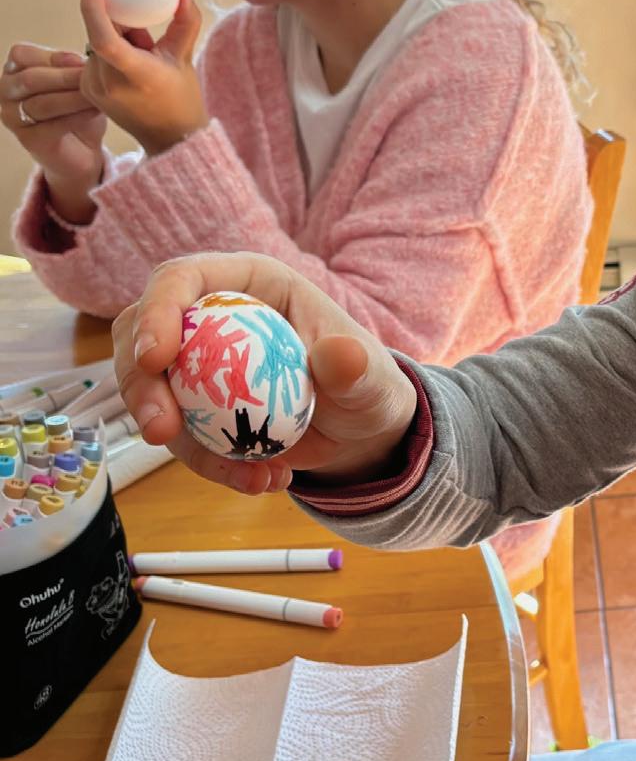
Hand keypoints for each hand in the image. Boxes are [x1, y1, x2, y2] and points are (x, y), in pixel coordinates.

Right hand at [0, 43, 106, 210]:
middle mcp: (7, 92)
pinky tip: (95, 111)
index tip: (82, 60)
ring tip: (98, 95)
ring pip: (42, 103)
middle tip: (92, 76)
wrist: (84, 151)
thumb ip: (76, 69)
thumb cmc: (79, 111)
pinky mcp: (29, 140)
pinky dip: (76, 117)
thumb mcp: (78, 84)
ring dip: (72, 98)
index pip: (22, 55)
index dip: (52, 56)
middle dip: (64, 77)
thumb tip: (86, 57)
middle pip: (31, 79)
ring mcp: (13, 117)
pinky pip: (52, 126)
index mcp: (14, 71)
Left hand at [80, 0, 208, 155]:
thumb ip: (185, 18)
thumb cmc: (182, 98)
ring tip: (142, 61)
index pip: (103, 38)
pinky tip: (129, 72)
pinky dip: (109, 53)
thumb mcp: (185, 57)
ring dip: (116, 40)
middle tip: (144, 37)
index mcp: (136, 76)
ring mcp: (94, 88)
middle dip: (120, 24)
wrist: (170, 139)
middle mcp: (109, 84)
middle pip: (102, 33)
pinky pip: (93, 56)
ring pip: (95, 43)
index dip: (94, 8)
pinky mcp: (86, 90)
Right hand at [113, 252, 418, 495]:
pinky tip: (262, 481)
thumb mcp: (370, 378)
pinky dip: (214, 466)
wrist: (360, 427)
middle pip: (141, 335)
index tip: (155, 358)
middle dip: (140, 386)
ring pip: (152, 393)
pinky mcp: (196, 408)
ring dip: (182, 444)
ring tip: (248, 477)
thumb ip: (355, 368)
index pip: (183, 278)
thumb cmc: (366, 384)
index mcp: (249, 283)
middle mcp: (211, 316)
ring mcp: (197, 364)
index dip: (156, 311)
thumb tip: (341, 354)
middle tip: (162, 433)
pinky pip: (183, 437)